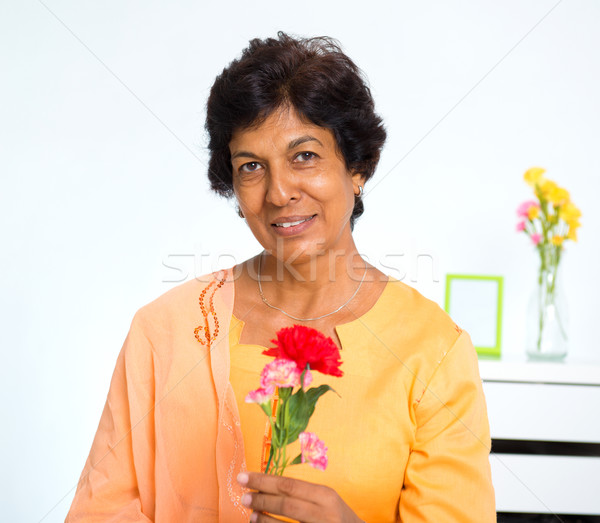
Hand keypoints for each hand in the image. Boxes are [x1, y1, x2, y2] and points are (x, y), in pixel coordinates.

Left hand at [237, 472, 362, 522]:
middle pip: (286, 503)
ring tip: (250, 513)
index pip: (290, 485)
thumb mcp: (326, 502)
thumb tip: (266, 487)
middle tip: (243, 495)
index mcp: (326, 496)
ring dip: (263, 519)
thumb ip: (302, 495)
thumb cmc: (338, 519)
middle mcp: (325, 514)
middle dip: (261, 498)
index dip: (264, 480)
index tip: (244, 476)